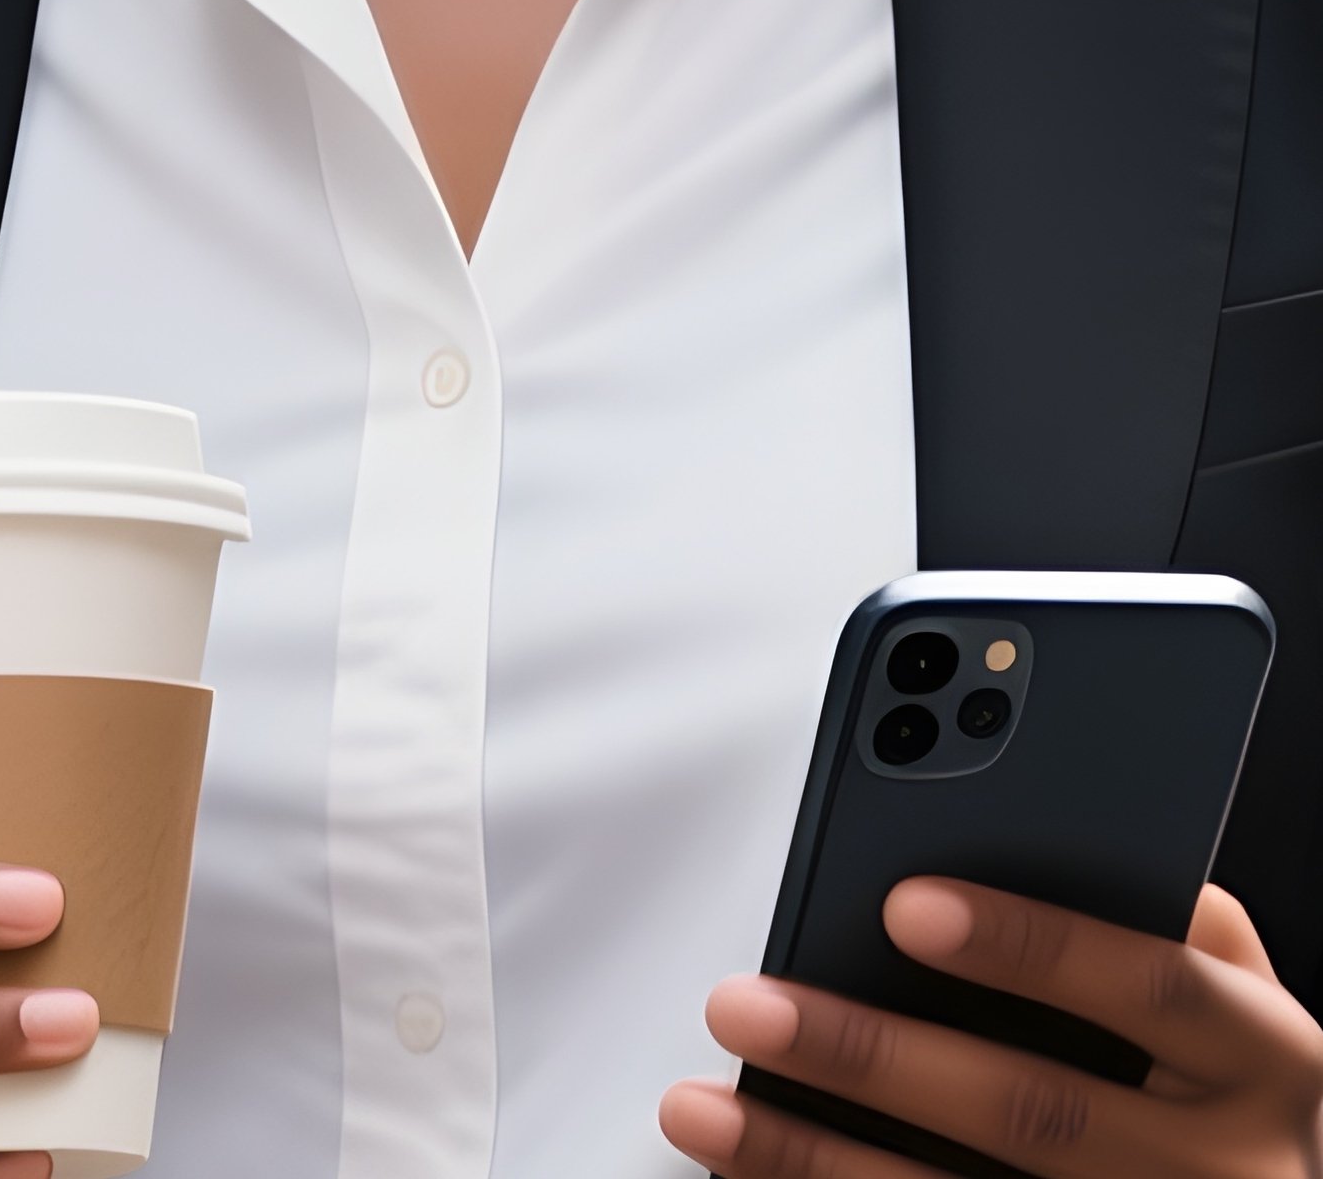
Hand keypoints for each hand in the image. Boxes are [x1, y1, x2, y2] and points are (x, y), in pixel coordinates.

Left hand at [660, 879, 1322, 1177]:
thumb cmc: (1218, 1059)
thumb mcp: (1219, 976)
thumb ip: (1136, 900)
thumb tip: (991, 820)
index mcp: (1262, 1053)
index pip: (1150, 987)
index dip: (1031, 944)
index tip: (903, 904)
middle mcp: (1225, 1166)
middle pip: (1031, 1110)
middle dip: (871, 1055)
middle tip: (746, 1001)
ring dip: (813, 1159)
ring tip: (701, 1106)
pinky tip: (751, 1174)